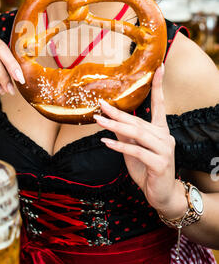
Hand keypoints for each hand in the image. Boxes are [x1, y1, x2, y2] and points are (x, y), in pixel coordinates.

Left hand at [94, 65, 186, 217]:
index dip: (158, 86)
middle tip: (101, 103)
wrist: (161, 195)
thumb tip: (108, 118)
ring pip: (137, 133)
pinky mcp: (160, 163)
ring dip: (115, 126)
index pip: (160, 104)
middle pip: (138, 121)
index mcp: (161, 130)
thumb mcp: (132, 149)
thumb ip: (124, 134)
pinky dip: (120, 146)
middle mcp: (165, 136)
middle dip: (118, 112)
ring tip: (98, 120)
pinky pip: (137, 151)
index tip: (158, 67)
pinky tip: (106, 142)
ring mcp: (164, 150)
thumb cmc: (147, 169)